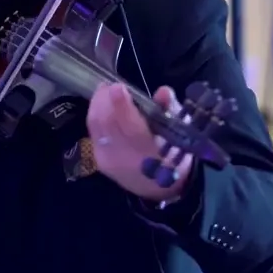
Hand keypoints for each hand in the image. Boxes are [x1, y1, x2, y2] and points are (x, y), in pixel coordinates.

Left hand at [86, 83, 191, 202]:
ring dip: (97, 105)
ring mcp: (109, 161)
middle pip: (106, 124)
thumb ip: (170, 109)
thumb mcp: (179, 131)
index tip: (118, 85)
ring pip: (95, 126)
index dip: (120, 104)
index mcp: (149, 153)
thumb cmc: (173, 155)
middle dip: (104, 99)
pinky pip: (93, 132)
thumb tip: (163, 91)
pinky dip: (96, 115)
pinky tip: (102, 106)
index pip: (129, 126)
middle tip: (109, 84)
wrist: (160, 188)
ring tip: (104, 91)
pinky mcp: (99, 160)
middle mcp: (125, 159)